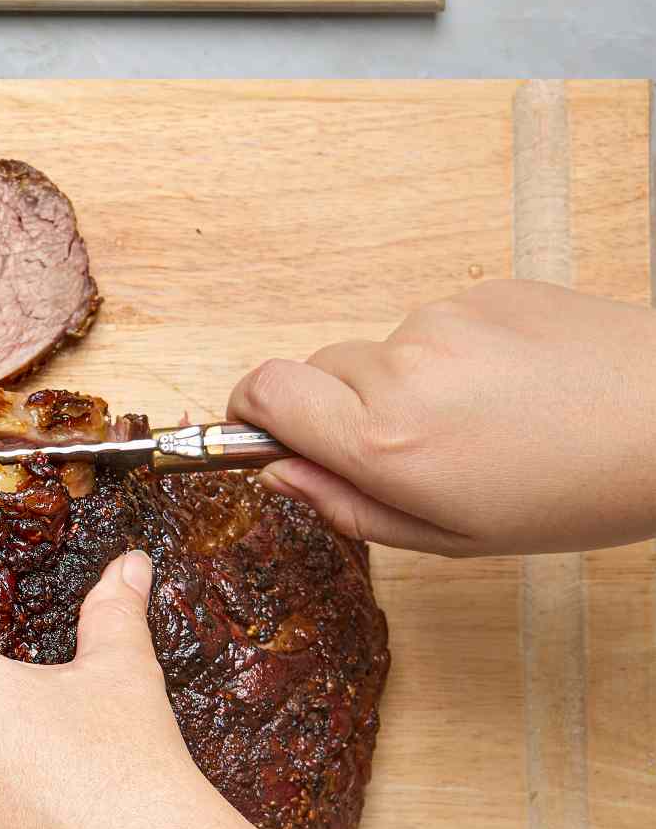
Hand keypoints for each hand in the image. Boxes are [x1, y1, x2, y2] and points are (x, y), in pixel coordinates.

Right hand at [230, 279, 655, 556]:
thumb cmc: (577, 492)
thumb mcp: (456, 536)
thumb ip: (351, 507)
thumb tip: (279, 475)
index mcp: (387, 442)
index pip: (263, 391)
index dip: (251, 412)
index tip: (262, 432)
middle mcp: (400, 368)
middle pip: (319, 373)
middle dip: (344, 410)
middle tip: (412, 451)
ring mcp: (441, 320)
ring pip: (383, 353)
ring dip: (409, 385)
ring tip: (487, 421)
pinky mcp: (481, 292)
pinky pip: (437, 326)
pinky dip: (456, 358)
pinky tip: (514, 388)